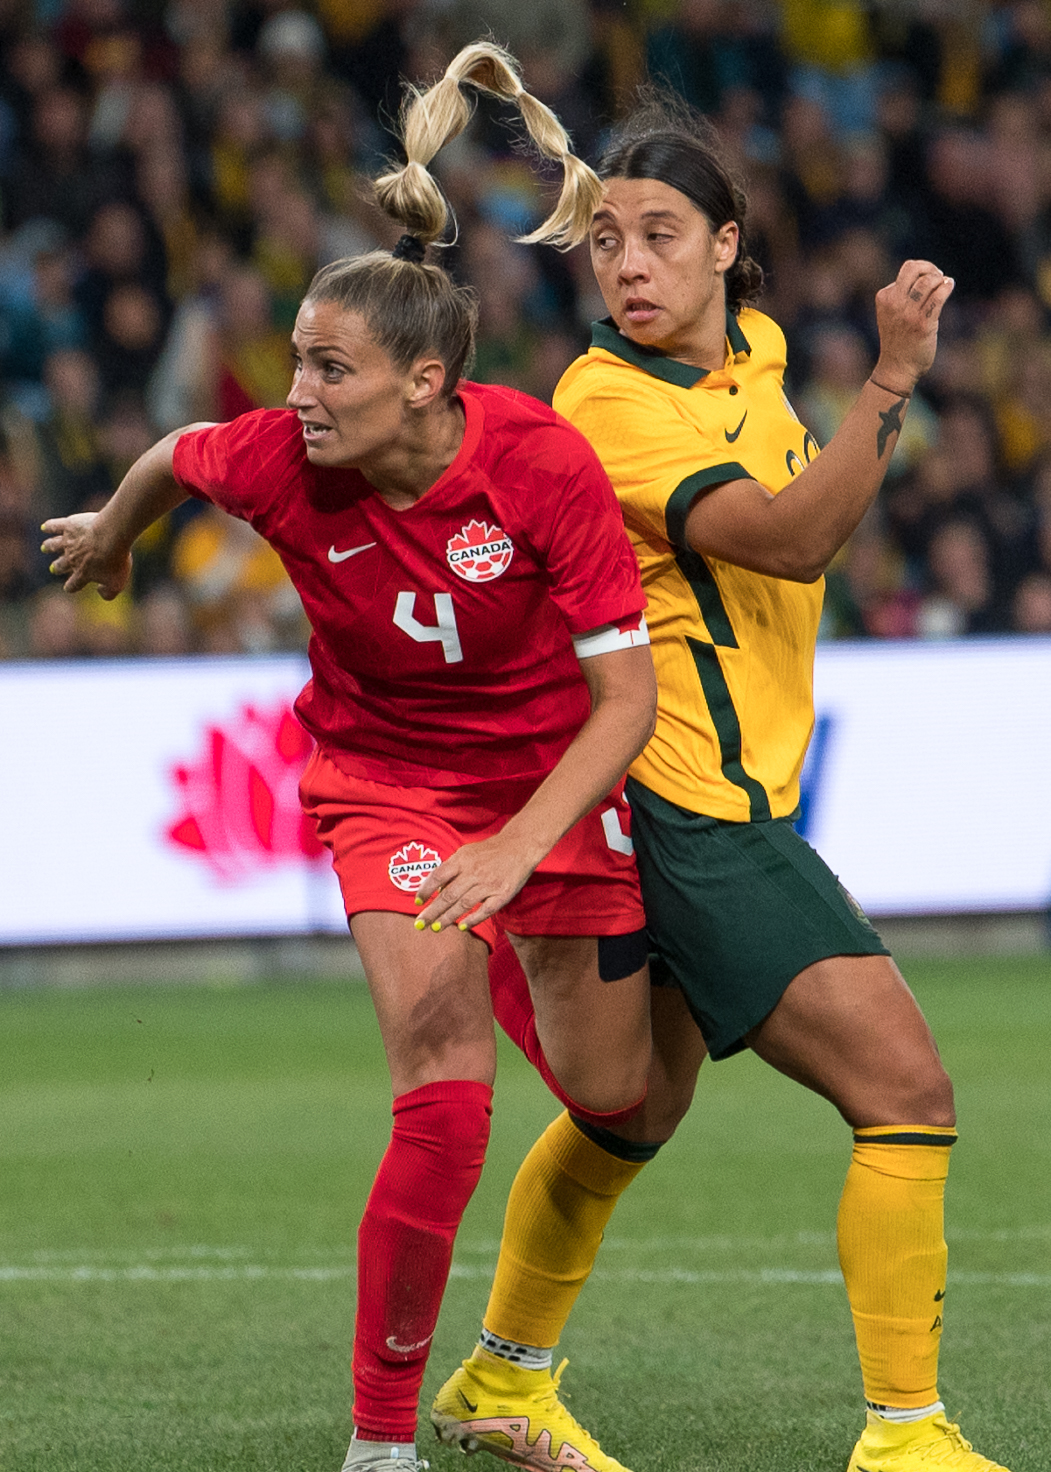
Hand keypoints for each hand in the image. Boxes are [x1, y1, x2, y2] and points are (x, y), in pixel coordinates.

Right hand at [41, 513, 132, 598]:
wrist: (111, 536)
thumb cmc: (115, 559)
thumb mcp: (116, 583)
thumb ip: (108, 592)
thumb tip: (100, 592)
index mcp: (82, 573)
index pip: (73, 585)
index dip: (71, 587)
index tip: (69, 587)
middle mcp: (72, 559)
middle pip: (60, 565)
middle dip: (57, 567)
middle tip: (54, 568)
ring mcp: (68, 542)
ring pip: (53, 545)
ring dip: (49, 547)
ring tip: (45, 547)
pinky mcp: (69, 526)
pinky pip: (55, 526)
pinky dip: (49, 526)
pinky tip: (45, 527)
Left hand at [413, 829, 542, 932]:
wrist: (519, 845)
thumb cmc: (489, 851)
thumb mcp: (466, 852)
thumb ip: (451, 868)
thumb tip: (436, 889)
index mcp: (462, 859)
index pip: (438, 876)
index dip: (426, 890)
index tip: (417, 903)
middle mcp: (474, 872)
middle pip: (448, 894)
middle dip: (432, 911)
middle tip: (420, 925)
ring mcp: (489, 884)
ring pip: (464, 904)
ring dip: (448, 918)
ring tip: (436, 928)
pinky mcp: (503, 894)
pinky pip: (486, 910)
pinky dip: (473, 919)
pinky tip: (462, 927)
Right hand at [871, 260, 954, 394]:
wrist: (897, 368)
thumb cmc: (897, 340)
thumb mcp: (891, 313)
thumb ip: (902, 295)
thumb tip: (929, 276)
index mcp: (884, 298)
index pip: (906, 270)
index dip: (922, 269)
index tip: (929, 277)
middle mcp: (894, 303)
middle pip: (914, 269)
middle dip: (930, 268)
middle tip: (938, 277)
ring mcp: (908, 313)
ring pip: (928, 281)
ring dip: (940, 279)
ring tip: (944, 284)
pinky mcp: (923, 324)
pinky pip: (939, 296)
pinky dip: (947, 287)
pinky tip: (949, 285)